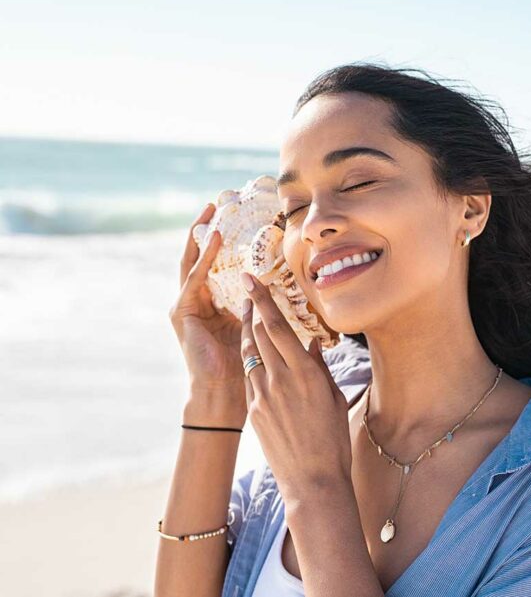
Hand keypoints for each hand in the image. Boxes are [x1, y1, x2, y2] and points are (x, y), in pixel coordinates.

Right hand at [169, 203, 245, 424]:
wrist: (225, 393)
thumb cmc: (245, 364)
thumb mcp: (255, 327)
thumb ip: (260, 308)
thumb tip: (281, 291)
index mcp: (215, 304)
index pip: (217, 264)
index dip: (223, 241)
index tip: (237, 217)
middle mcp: (197, 301)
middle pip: (199, 256)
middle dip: (206, 229)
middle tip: (216, 203)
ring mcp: (186, 305)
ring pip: (192, 261)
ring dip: (201, 235)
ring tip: (211, 211)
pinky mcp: (182, 311)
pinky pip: (195, 278)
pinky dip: (204, 257)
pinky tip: (215, 239)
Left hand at [239, 270, 351, 503]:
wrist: (311, 480)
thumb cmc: (332, 439)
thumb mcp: (333, 398)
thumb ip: (319, 367)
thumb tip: (312, 343)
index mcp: (304, 373)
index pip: (278, 327)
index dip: (262, 300)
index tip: (251, 279)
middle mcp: (279, 380)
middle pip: (259, 334)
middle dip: (253, 310)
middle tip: (248, 290)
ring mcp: (262, 395)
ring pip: (250, 353)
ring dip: (249, 333)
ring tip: (249, 318)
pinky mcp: (253, 411)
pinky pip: (250, 377)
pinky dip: (253, 361)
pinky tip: (257, 357)